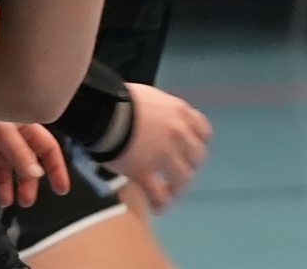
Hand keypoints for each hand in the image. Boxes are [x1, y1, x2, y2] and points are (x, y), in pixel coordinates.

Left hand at [0, 117, 68, 207]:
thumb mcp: (3, 130)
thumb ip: (19, 153)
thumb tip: (37, 174)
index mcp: (24, 127)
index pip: (47, 149)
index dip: (56, 168)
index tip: (61, 190)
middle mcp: (10, 137)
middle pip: (25, 164)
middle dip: (27, 183)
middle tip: (25, 202)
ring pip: (3, 170)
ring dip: (4, 187)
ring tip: (3, 202)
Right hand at [110, 84, 212, 212]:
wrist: (103, 111)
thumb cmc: (120, 100)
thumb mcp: (150, 97)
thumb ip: (161, 111)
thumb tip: (157, 119)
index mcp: (179, 112)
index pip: (203, 131)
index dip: (198, 142)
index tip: (190, 149)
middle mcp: (178, 134)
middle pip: (197, 156)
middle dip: (190, 166)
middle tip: (180, 172)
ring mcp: (164, 155)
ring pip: (183, 178)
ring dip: (179, 187)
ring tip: (171, 193)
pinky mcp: (144, 172)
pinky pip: (159, 194)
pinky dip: (161, 203)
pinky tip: (158, 207)